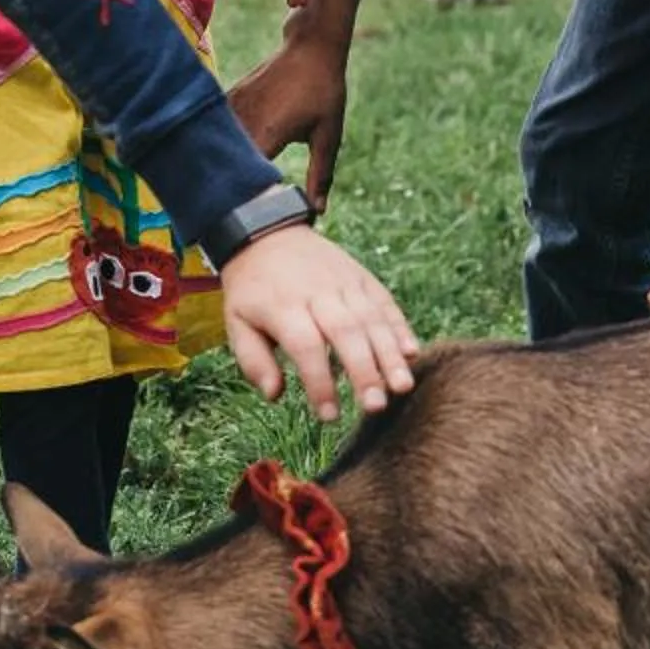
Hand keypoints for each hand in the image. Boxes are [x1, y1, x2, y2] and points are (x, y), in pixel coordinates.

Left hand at [217, 225, 417, 421]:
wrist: (268, 233)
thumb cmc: (253, 290)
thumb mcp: (237, 322)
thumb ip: (253, 360)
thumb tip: (274, 394)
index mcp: (283, 307)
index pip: (306, 347)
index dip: (320, 382)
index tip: (329, 415)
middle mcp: (318, 294)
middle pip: (346, 333)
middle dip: (364, 372)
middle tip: (375, 406)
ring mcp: (344, 283)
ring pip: (372, 320)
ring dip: (390, 355)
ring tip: (402, 387)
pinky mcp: (362, 278)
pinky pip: (385, 303)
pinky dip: (400, 327)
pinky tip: (412, 353)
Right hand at [227, 32, 348, 210]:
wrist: (312, 46)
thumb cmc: (325, 91)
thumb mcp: (328, 136)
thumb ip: (320, 175)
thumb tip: (316, 210)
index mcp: (268, 133)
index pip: (244, 175)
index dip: (240, 198)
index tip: (234, 216)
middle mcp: (245, 120)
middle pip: (224, 161)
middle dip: (222, 184)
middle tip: (213, 211)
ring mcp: (235, 105)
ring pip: (216, 141)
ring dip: (214, 161)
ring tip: (204, 187)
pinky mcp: (232, 95)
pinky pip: (218, 123)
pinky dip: (216, 139)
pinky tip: (212, 154)